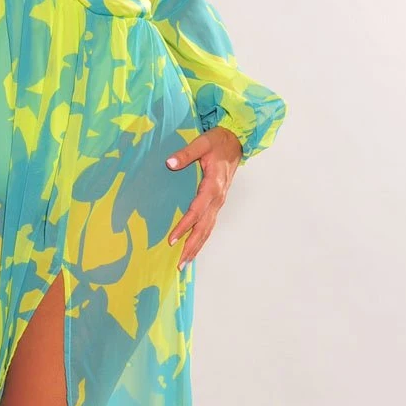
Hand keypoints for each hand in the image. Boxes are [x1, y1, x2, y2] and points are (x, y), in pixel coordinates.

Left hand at [164, 126, 242, 267]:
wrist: (236, 141)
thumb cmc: (218, 142)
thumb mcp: (202, 142)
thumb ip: (186, 153)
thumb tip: (170, 163)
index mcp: (214, 185)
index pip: (197, 210)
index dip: (184, 226)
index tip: (172, 239)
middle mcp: (218, 198)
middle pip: (204, 228)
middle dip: (191, 246)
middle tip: (179, 264)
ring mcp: (219, 202)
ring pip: (208, 230)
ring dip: (196, 247)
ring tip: (184, 263)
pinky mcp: (218, 203)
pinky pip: (209, 225)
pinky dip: (202, 239)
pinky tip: (193, 249)